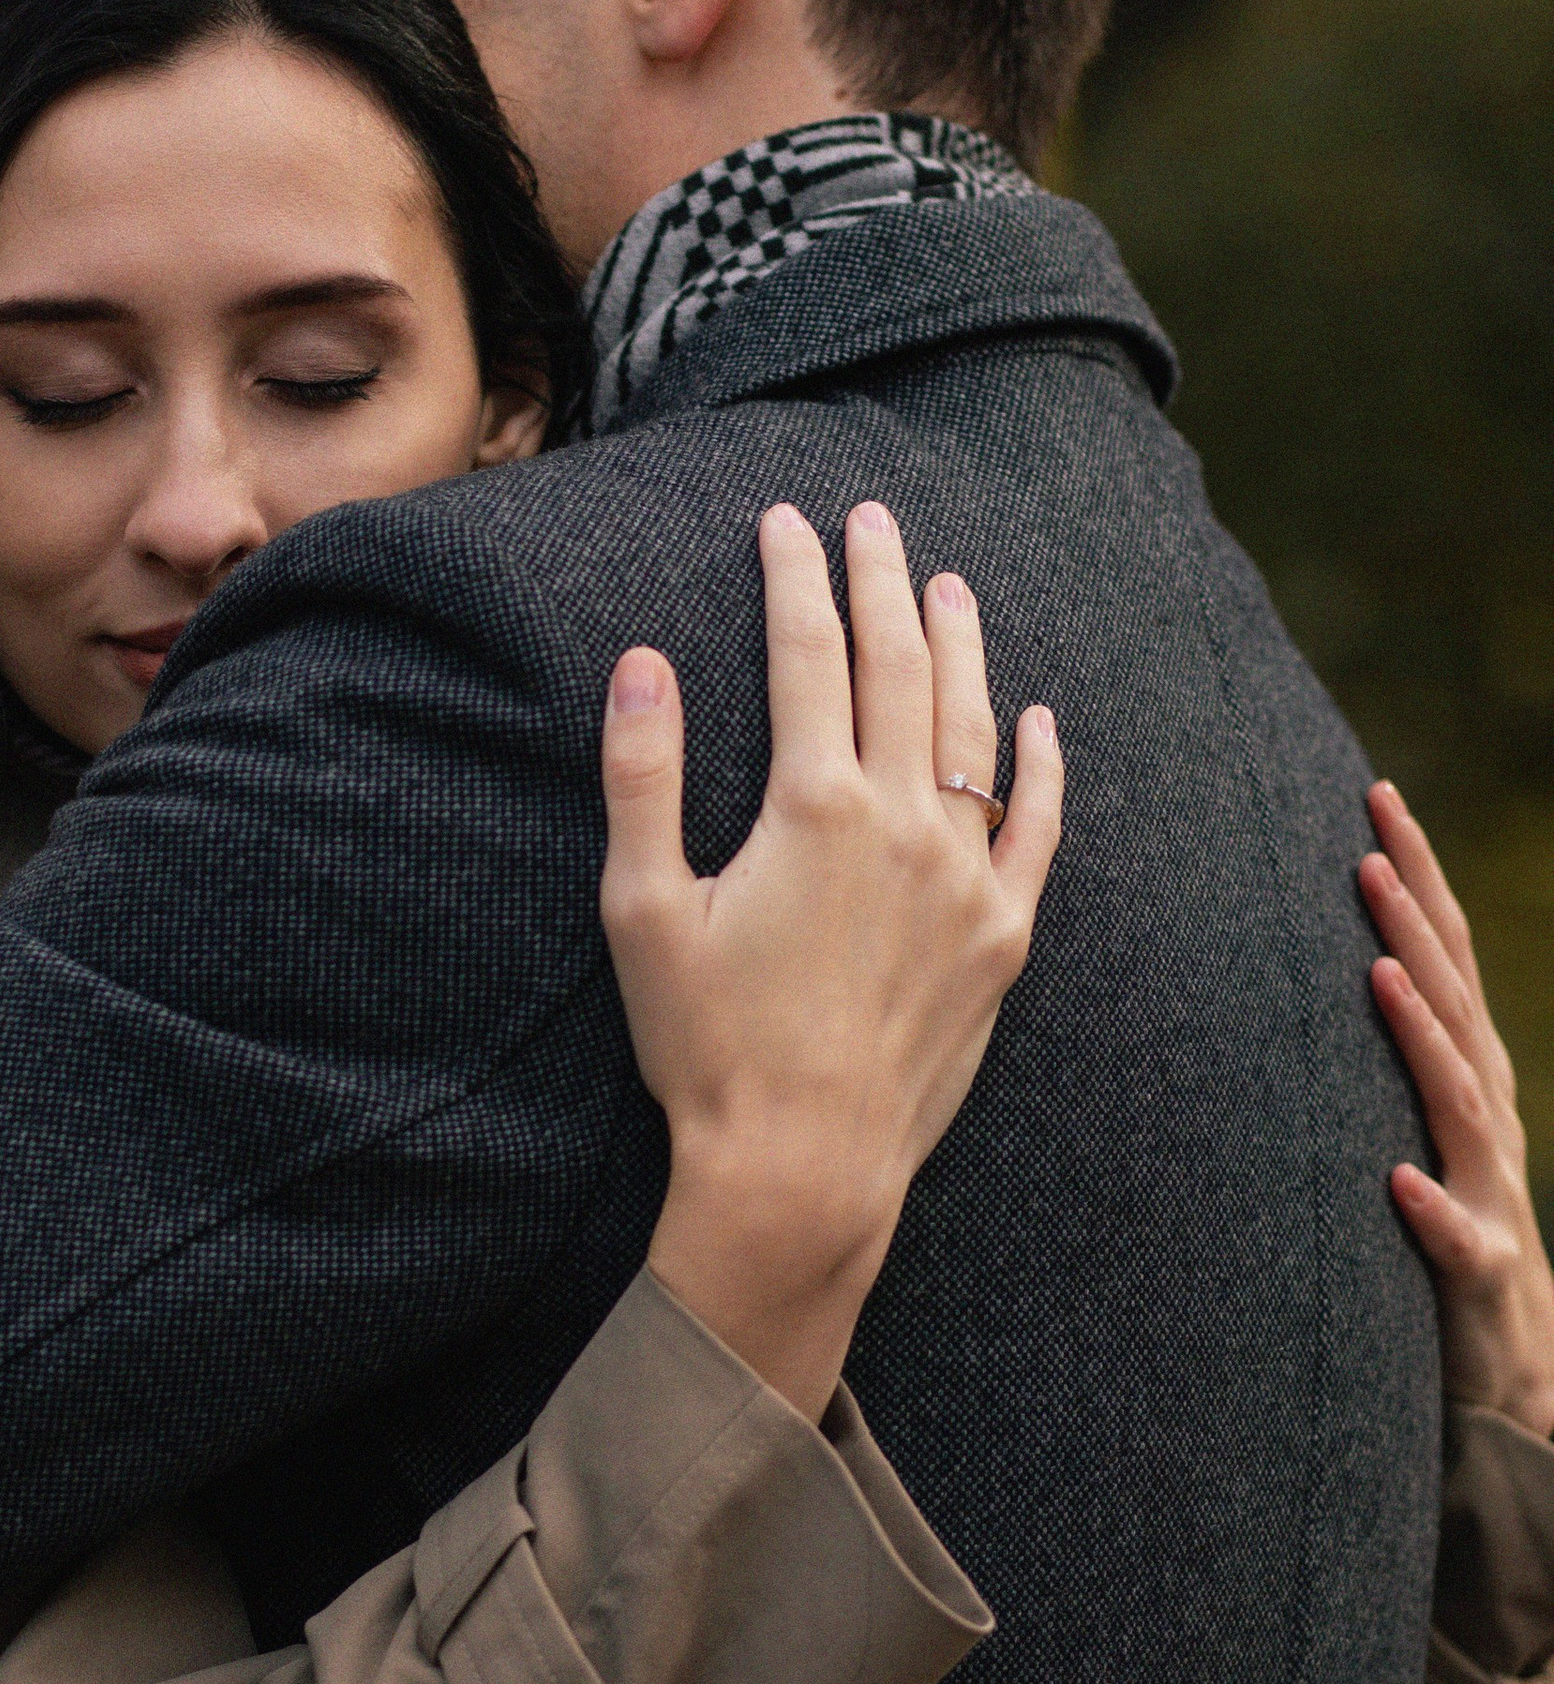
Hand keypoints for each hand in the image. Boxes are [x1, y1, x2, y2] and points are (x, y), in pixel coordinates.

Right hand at [600, 500, 1062, 1420]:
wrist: (803, 1166)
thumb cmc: (706, 1044)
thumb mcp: (642, 909)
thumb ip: (641, 777)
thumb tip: (641, 661)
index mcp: (813, 806)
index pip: (810, 652)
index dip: (796, 575)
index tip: (786, 520)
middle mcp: (904, 824)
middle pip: (899, 668)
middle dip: (883, 580)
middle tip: (872, 518)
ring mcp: (966, 879)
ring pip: (974, 730)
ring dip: (961, 646)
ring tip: (949, 585)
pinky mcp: (1002, 937)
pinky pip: (1038, 828)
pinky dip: (1042, 765)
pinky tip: (1040, 720)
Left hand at [1360, 784, 1553, 1438]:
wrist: (1513, 1370)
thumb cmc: (1445, 1230)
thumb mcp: (1410, 1121)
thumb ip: (1381, 1046)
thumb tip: (1316, 952)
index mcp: (1465, 1074)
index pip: (1442, 955)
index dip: (1417, 875)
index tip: (1373, 795)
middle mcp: (1487, 1117)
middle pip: (1455, 1001)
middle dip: (1416, 923)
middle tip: (1365, 849)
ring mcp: (1490, 1190)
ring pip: (1461, 1100)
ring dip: (1423, 1035)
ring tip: (1378, 973)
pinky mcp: (1481, 1272)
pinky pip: (1456, 1237)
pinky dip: (1430, 1206)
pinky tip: (1397, 1180)